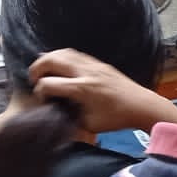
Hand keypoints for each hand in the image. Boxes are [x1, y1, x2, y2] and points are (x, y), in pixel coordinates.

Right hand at [29, 49, 176, 133]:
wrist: (142, 105)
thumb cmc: (117, 118)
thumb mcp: (90, 124)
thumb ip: (70, 117)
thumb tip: (57, 112)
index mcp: (82, 89)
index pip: (48, 84)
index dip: (39, 92)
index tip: (43, 100)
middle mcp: (85, 73)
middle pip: (52, 59)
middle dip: (37, 68)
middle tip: (34, 79)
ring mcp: (93, 65)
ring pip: (64, 52)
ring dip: (49, 59)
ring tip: (45, 70)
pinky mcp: (100, 63)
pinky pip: (76, 54)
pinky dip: (63, 57)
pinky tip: (62, 67)